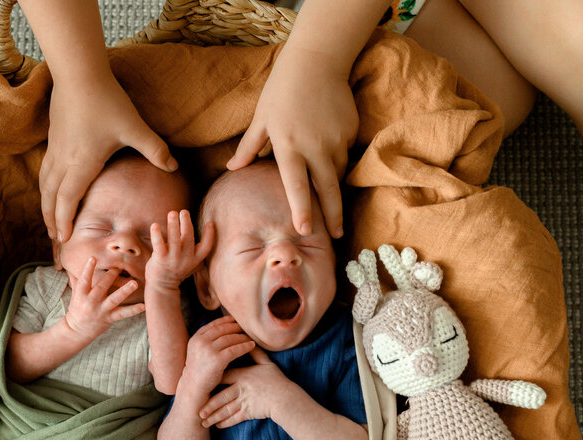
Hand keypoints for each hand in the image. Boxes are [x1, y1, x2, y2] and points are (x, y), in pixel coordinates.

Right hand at [40, 74, 177, 241]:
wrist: (78, 73)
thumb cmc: (107, 101)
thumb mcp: (135, 128)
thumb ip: (155, 149)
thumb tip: (174, 167)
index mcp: (82, 163)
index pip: (68, 200)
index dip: (64, 221)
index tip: (64, 238)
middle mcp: (64, 159)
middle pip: (51, 197)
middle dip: (51, 220)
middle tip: (54, 239)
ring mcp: (56, 148)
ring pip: (45, 183)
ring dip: (46, 204)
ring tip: (49, 220)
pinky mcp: (53, 137)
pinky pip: (45, 170)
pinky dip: (46, 186)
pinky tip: (51, 188)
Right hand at [63, 256, 144, 341]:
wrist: (75, 332)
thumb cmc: (76, 310)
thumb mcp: (74, 296)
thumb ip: (75, 281)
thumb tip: (71, 267)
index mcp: (81, 295)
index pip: (84, 280)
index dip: (88, 269)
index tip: (93, 258)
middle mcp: (91, 302)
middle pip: (102, 286)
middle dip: (110, 276)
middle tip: (119, 267)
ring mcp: (101, 310)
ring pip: (114, 299)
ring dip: (125, 291)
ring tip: (134, 283)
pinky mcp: (109, 318)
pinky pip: (123, 314)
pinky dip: (133, 310)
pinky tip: (143, 306)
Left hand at [145, 210, 213, 291]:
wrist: (162, 286)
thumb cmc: (176, 269)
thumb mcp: (190, 261)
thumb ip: (194, 248)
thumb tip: (203, 230)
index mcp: (195, 258)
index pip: (206, 247)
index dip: (209, 235)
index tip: (210, 223)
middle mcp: (186, 259)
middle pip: (188, 238)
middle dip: (186, 223)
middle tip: (183, 212)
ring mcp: (173, 259)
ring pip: (174, 239)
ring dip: (173, 225)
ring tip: (172, 213)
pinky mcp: (160, 260)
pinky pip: (159, 245)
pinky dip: (157, 235)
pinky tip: (155, 225)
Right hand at [183, 316, 254, 393]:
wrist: (193, 388)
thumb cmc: (198, 371)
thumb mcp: (197, 351)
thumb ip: (206, 340)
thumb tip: (222, 328)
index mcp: (196, 339)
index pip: (213, 325)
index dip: (225, 321)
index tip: (235, 319)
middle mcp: (201, 342)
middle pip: (222, 329)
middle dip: (235, 327)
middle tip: (245, 327)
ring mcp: (209, 350)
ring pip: (230, 338)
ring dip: (242, 337)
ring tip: (250, 337)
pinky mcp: (217, 360)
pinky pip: (235, 349)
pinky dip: (245, 346)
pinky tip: (252, 346)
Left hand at [199, 348, 290, 427]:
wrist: (285, 397)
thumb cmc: (277, 380)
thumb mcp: (267, 364)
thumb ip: (256, 353)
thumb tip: (249, 342)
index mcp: (243, 375)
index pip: (223, 377)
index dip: (211, 380)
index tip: (201, 384)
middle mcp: (241, 388)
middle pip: (220, 397)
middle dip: (208, 405)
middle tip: (198, 411)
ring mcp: (244, 401)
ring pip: (224, 410)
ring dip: (213, 417)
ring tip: (203, 421)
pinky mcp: (249, 412)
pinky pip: (233, 418)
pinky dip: (224, 422)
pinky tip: (217, 425)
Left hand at [227, 48, 357, 238]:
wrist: (317, 61)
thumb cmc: (282, 89)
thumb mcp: (261, 117)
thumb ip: (249, 147)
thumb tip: (231, 168)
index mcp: (289, 145)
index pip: (296, 186)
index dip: (301, 211)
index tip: (304, 231)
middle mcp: (316, 147)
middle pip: (327, 190)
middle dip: (332, 216)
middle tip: (334, 235)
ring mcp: (337, 140)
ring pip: (337, 173)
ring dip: (332, 186)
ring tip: (329, 198)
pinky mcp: (351, 132)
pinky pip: (345, 154)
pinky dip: (337, 159)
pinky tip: (328, 148)